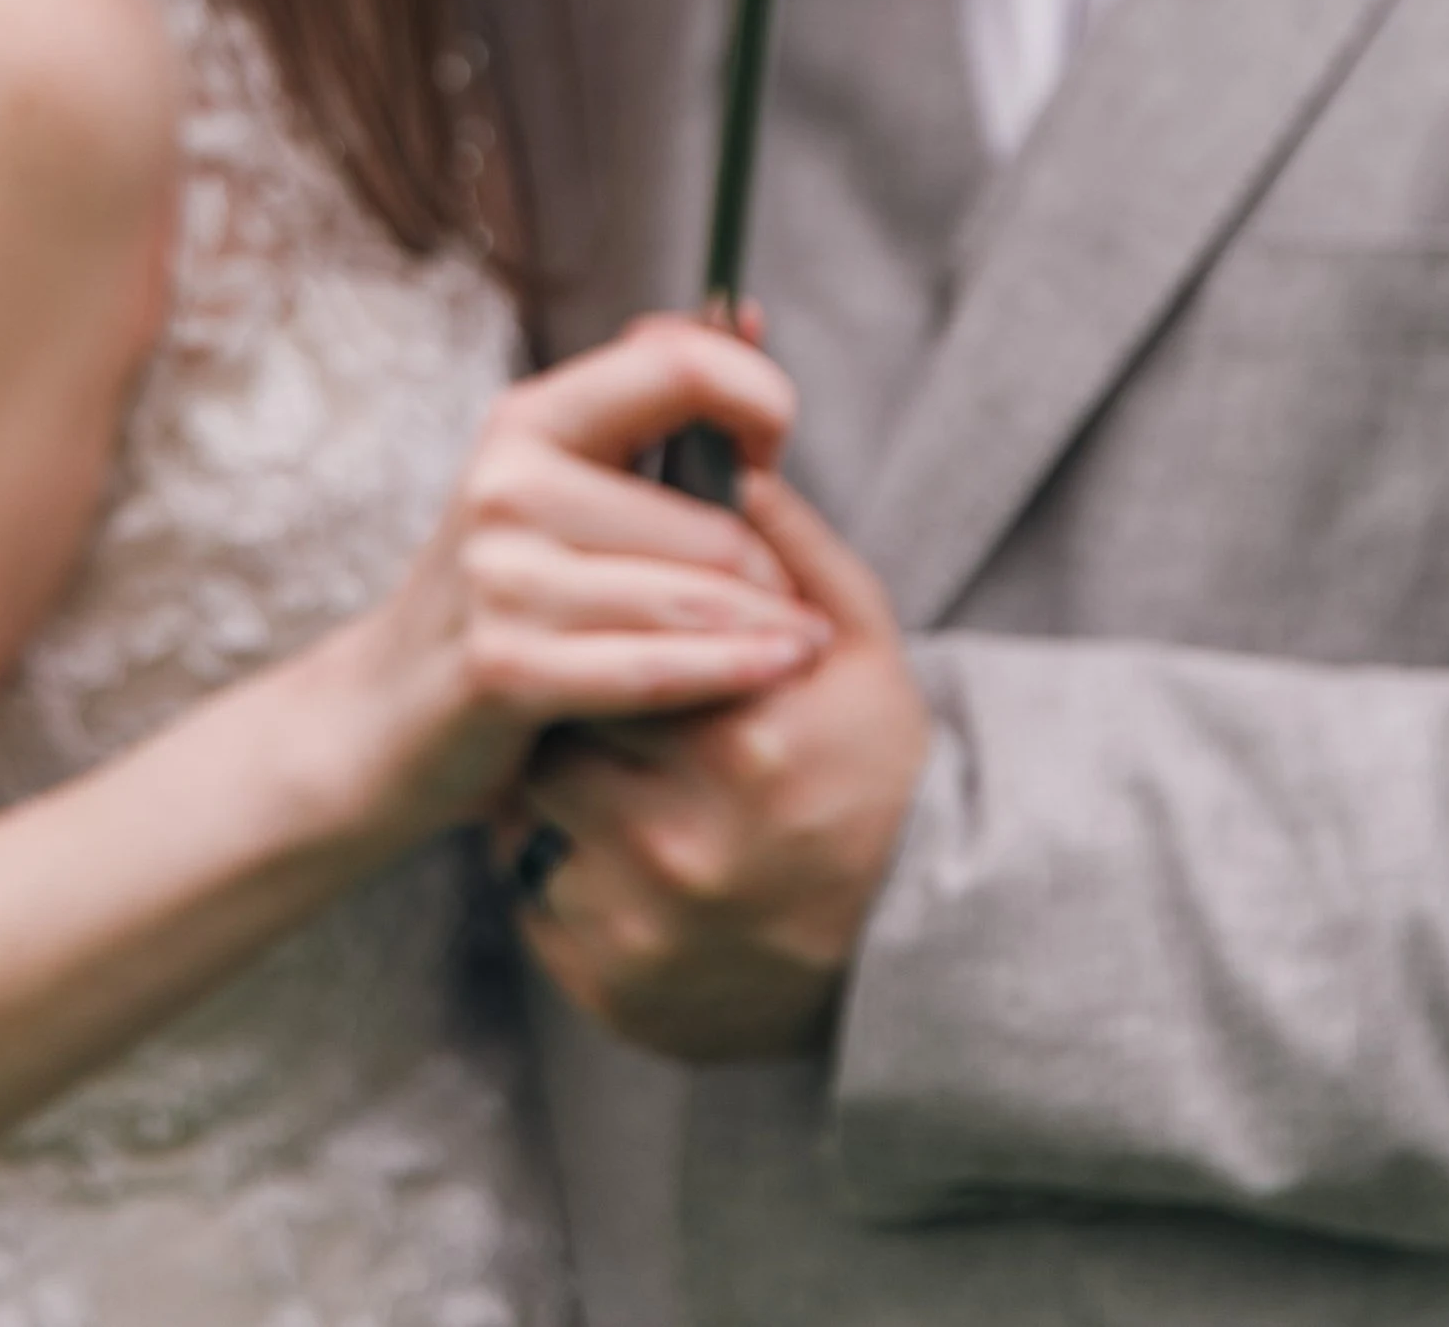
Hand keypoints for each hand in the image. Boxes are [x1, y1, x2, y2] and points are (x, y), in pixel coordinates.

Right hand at [330, 318, 829, 841]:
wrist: (380, 716)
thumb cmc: (500, 593)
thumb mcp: (555, 481)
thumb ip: (649, 404)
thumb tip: (746, 310)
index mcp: (529, 420)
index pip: (680, 366)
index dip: (756, 398)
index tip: (772, 453)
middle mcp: (509, 482)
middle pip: (713, 520)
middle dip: (774, 568)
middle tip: (795, 601)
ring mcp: (502, 575)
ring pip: (697, 597)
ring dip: (769, 630)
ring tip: (803, 642)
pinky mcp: (507, 666)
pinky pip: (658, 667)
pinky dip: (731, 673)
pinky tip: (776, 670)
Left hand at [496, 467, 928, 1060]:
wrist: (914, 948)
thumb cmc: (879, 772)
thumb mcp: (862, 645)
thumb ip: (790, 544)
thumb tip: (721, 459)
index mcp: (742, 738)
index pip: (611, 650)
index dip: (613, 637)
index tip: (628, 638)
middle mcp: (685, 839)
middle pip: (560, 735)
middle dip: (583, 715)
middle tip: (617, 714)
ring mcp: (644, 925)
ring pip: (534, 821)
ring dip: (564, 797)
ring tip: (623, 786)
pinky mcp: (614, 989)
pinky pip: (538, 908)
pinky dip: (565, 877)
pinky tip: (625, 862)